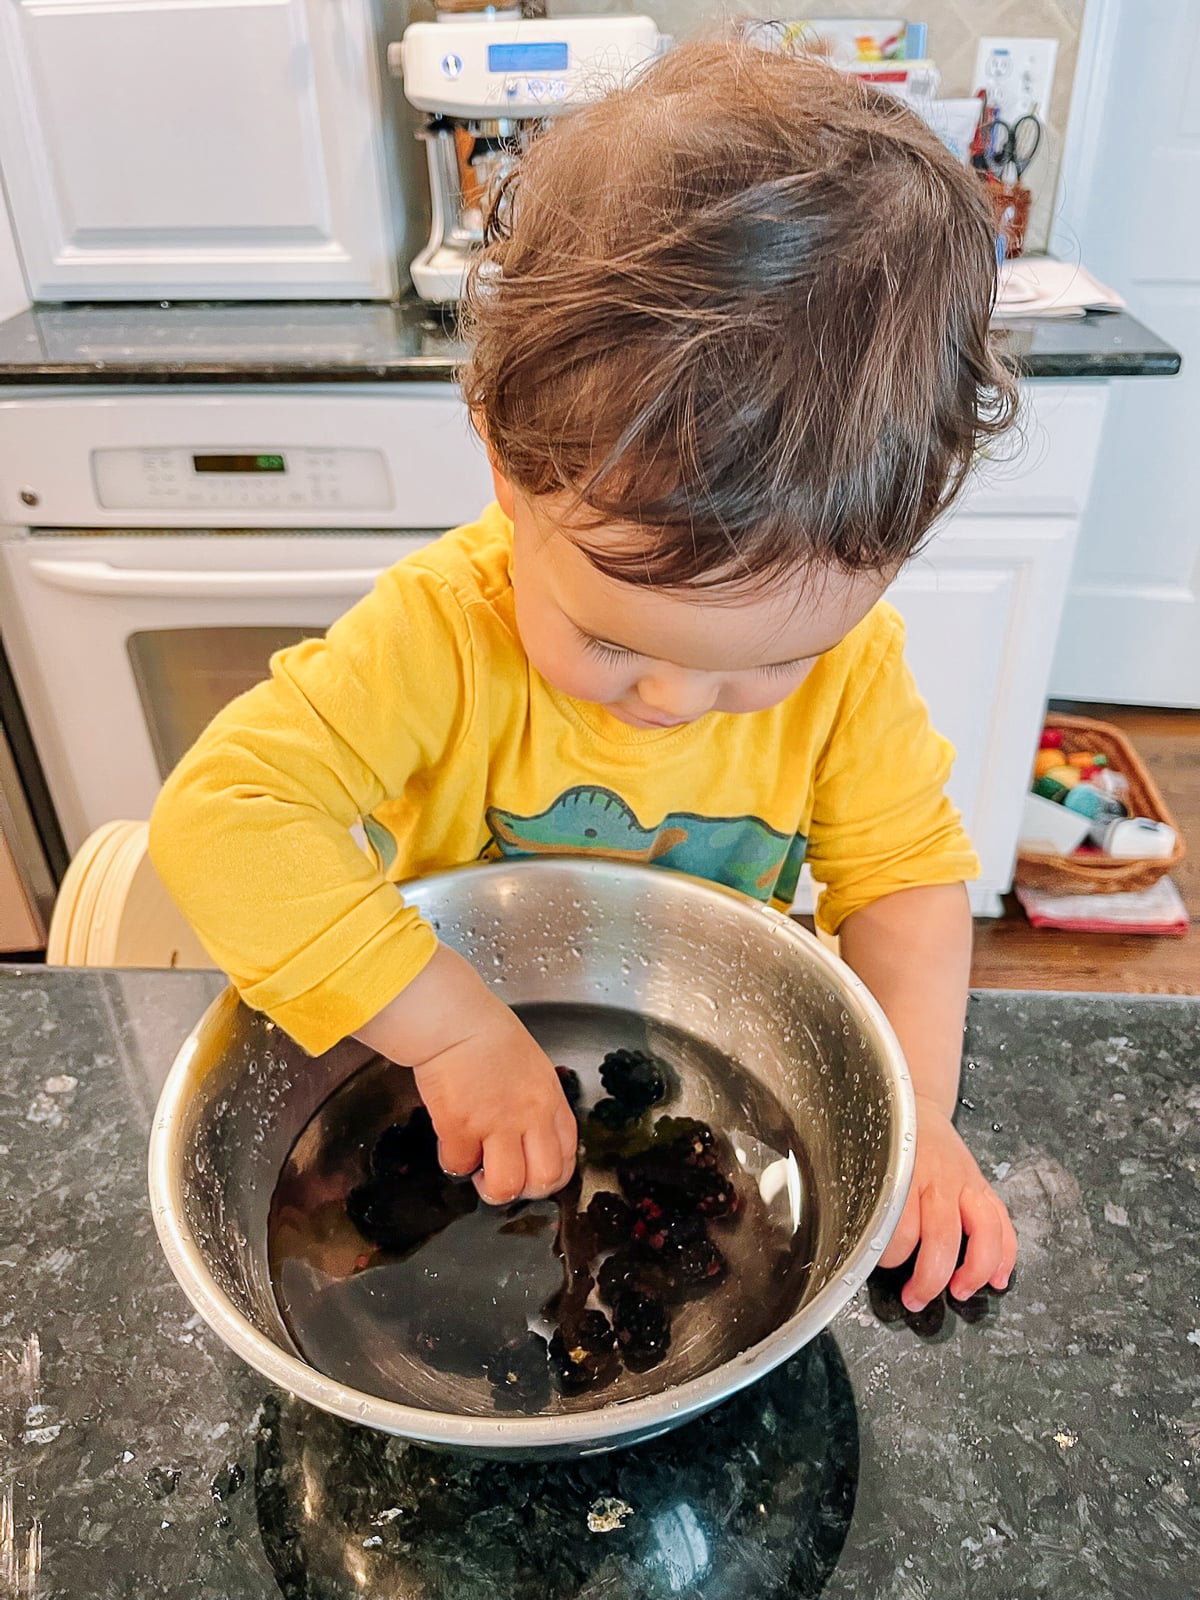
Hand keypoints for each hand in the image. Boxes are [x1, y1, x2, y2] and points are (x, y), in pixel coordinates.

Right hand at [353, 943, 576, 1206]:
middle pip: (545, 1179)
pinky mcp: (461, 1128)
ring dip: (490, 1187)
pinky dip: (453, 1161)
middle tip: (505, 1177)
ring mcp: (497, 1125)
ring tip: (478, 1169)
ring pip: (506, 1187)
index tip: (532, 1174)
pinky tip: (450, 1142)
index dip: (550, 1176)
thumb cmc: (488, 1035)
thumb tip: (527, 1135)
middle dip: (525, 1190)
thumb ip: (536, 1104)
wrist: (454, 1021)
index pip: (568, 1156)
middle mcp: (531, 1116)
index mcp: (551, 1100)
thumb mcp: (532, 1068)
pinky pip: (459, 1166)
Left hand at [878, 1094, 1016, 1311]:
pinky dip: (1006, 1254)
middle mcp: (938, 1178)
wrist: (913, 1104)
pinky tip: (998, 1278)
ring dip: (975, 1269)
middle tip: (915, 1298)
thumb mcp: (865, 1163)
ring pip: (984, 1231)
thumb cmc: (885, 1142)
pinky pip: (1003, 1222)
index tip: (878, 1265)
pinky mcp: (983, 1186)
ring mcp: (965, 1183)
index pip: (899, 1226)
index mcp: (902, 1173)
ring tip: (960, 1292)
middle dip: (930, 1277)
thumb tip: (854, 1243)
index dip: (890, 1255)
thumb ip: (866, 1199)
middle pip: (943, 1237)